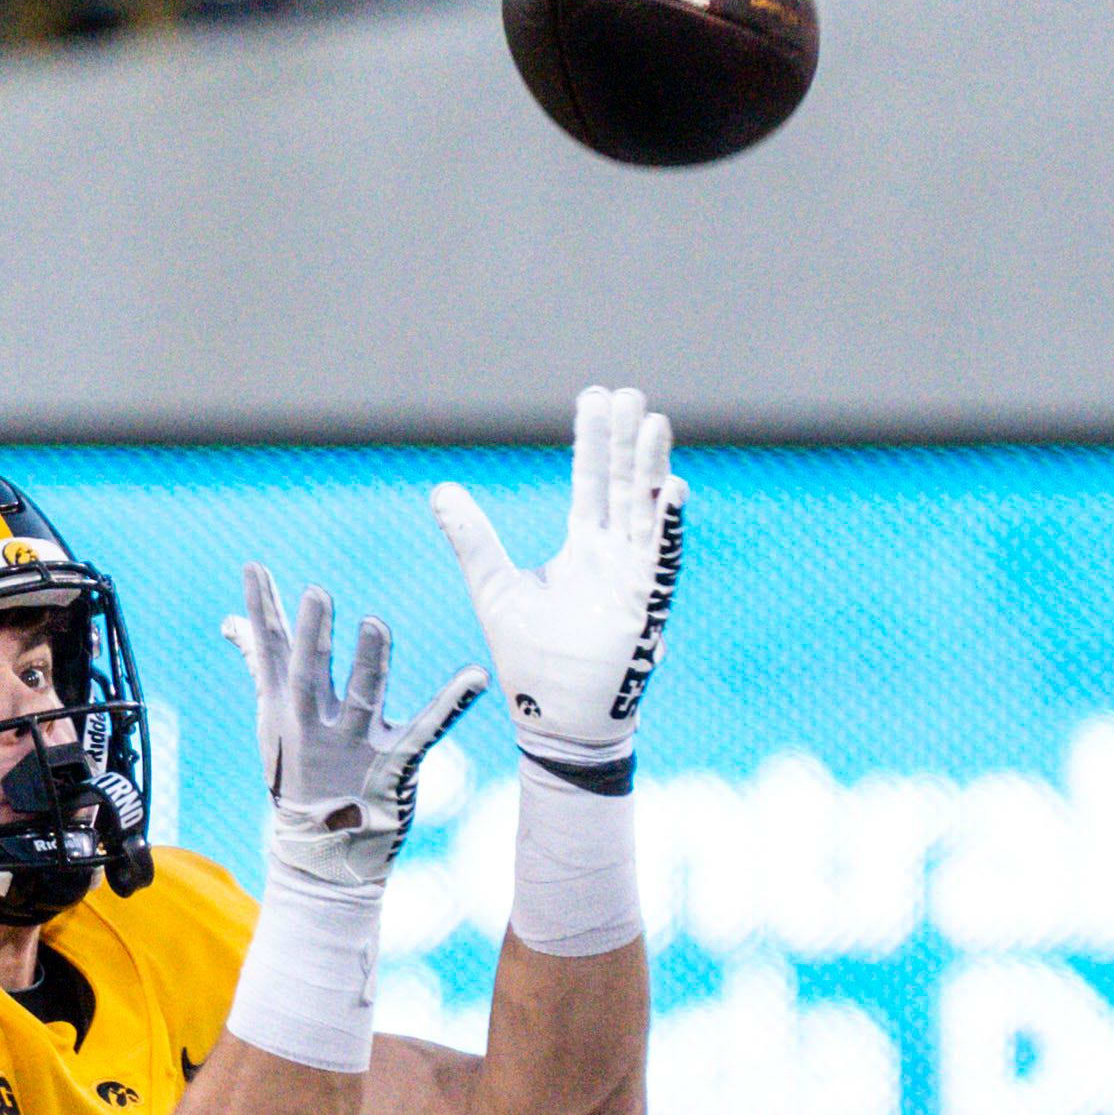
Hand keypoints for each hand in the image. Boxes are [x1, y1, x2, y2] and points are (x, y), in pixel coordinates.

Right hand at [224, 567, 477, 891]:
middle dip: (312, 636)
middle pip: (311, 674)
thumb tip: (230, 621)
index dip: (263, 610)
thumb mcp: (272, 721)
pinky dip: (451, 704)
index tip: (255, 567)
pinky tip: (476, 676)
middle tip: (316, 592)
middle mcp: (315, 725)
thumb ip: (260, 665)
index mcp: (286, 709)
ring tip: (375, 625)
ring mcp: (354, 747)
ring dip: (370, 663)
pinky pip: (425, 730)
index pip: (270, 651)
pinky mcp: (393, 766)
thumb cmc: (299, 773)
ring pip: (363, 698)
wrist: (322, 853)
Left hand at [430, 385, 683, 771]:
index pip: (590, 483)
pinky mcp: (646, 608)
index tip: (594, 398)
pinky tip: (673, 489)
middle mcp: (614, 556)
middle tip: (629, 394)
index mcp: (583, 549)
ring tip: (653, 422)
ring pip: (646, 513)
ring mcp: (633, 579)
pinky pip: (661, 561)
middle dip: (625, 442)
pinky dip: (666, 527)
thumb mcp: (493, 587)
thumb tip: (441, 490)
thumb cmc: (530, 662)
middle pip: (623, 486)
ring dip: (651, 469)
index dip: (591, 442)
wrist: (553, 720)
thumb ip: (473, 539)